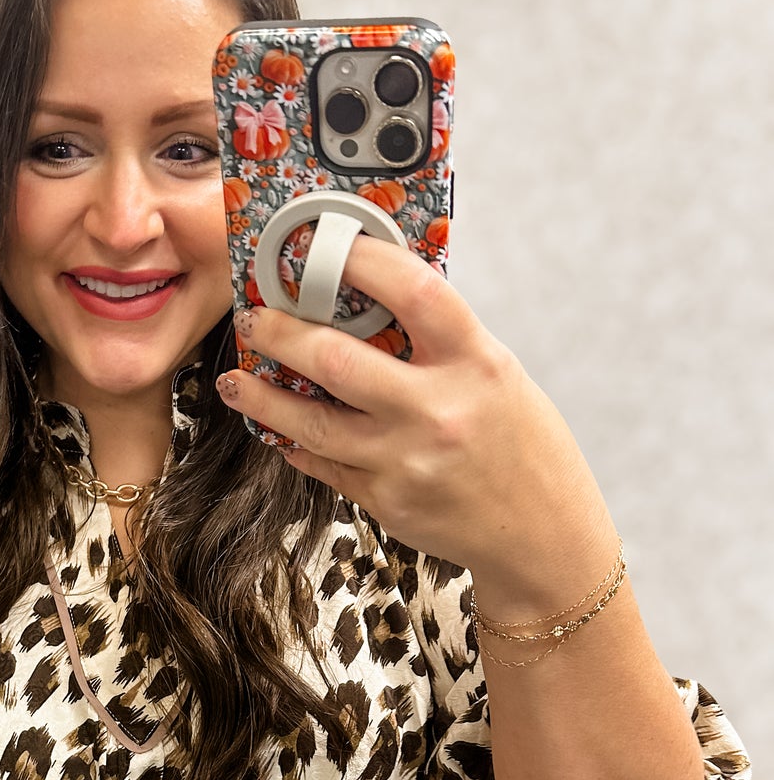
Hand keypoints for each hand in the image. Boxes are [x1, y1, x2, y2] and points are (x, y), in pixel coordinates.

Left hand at [216, 235, 612, 594]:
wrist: (541, 536)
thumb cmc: (521, 446)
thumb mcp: (496, 375)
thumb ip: (439, 343)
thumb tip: (365, 299)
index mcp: (477, 363)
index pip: (412, 291)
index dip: (360, 260)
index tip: (320, 244)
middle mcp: (438, 411)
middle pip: (336, 360)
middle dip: (280, 333)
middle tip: (254, 319)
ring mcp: (406, 461)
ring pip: (310, 422)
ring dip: (262, 397)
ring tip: (237, 380)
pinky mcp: (385, 501)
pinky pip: (322, 464)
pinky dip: (294, 441)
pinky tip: (276, 425)